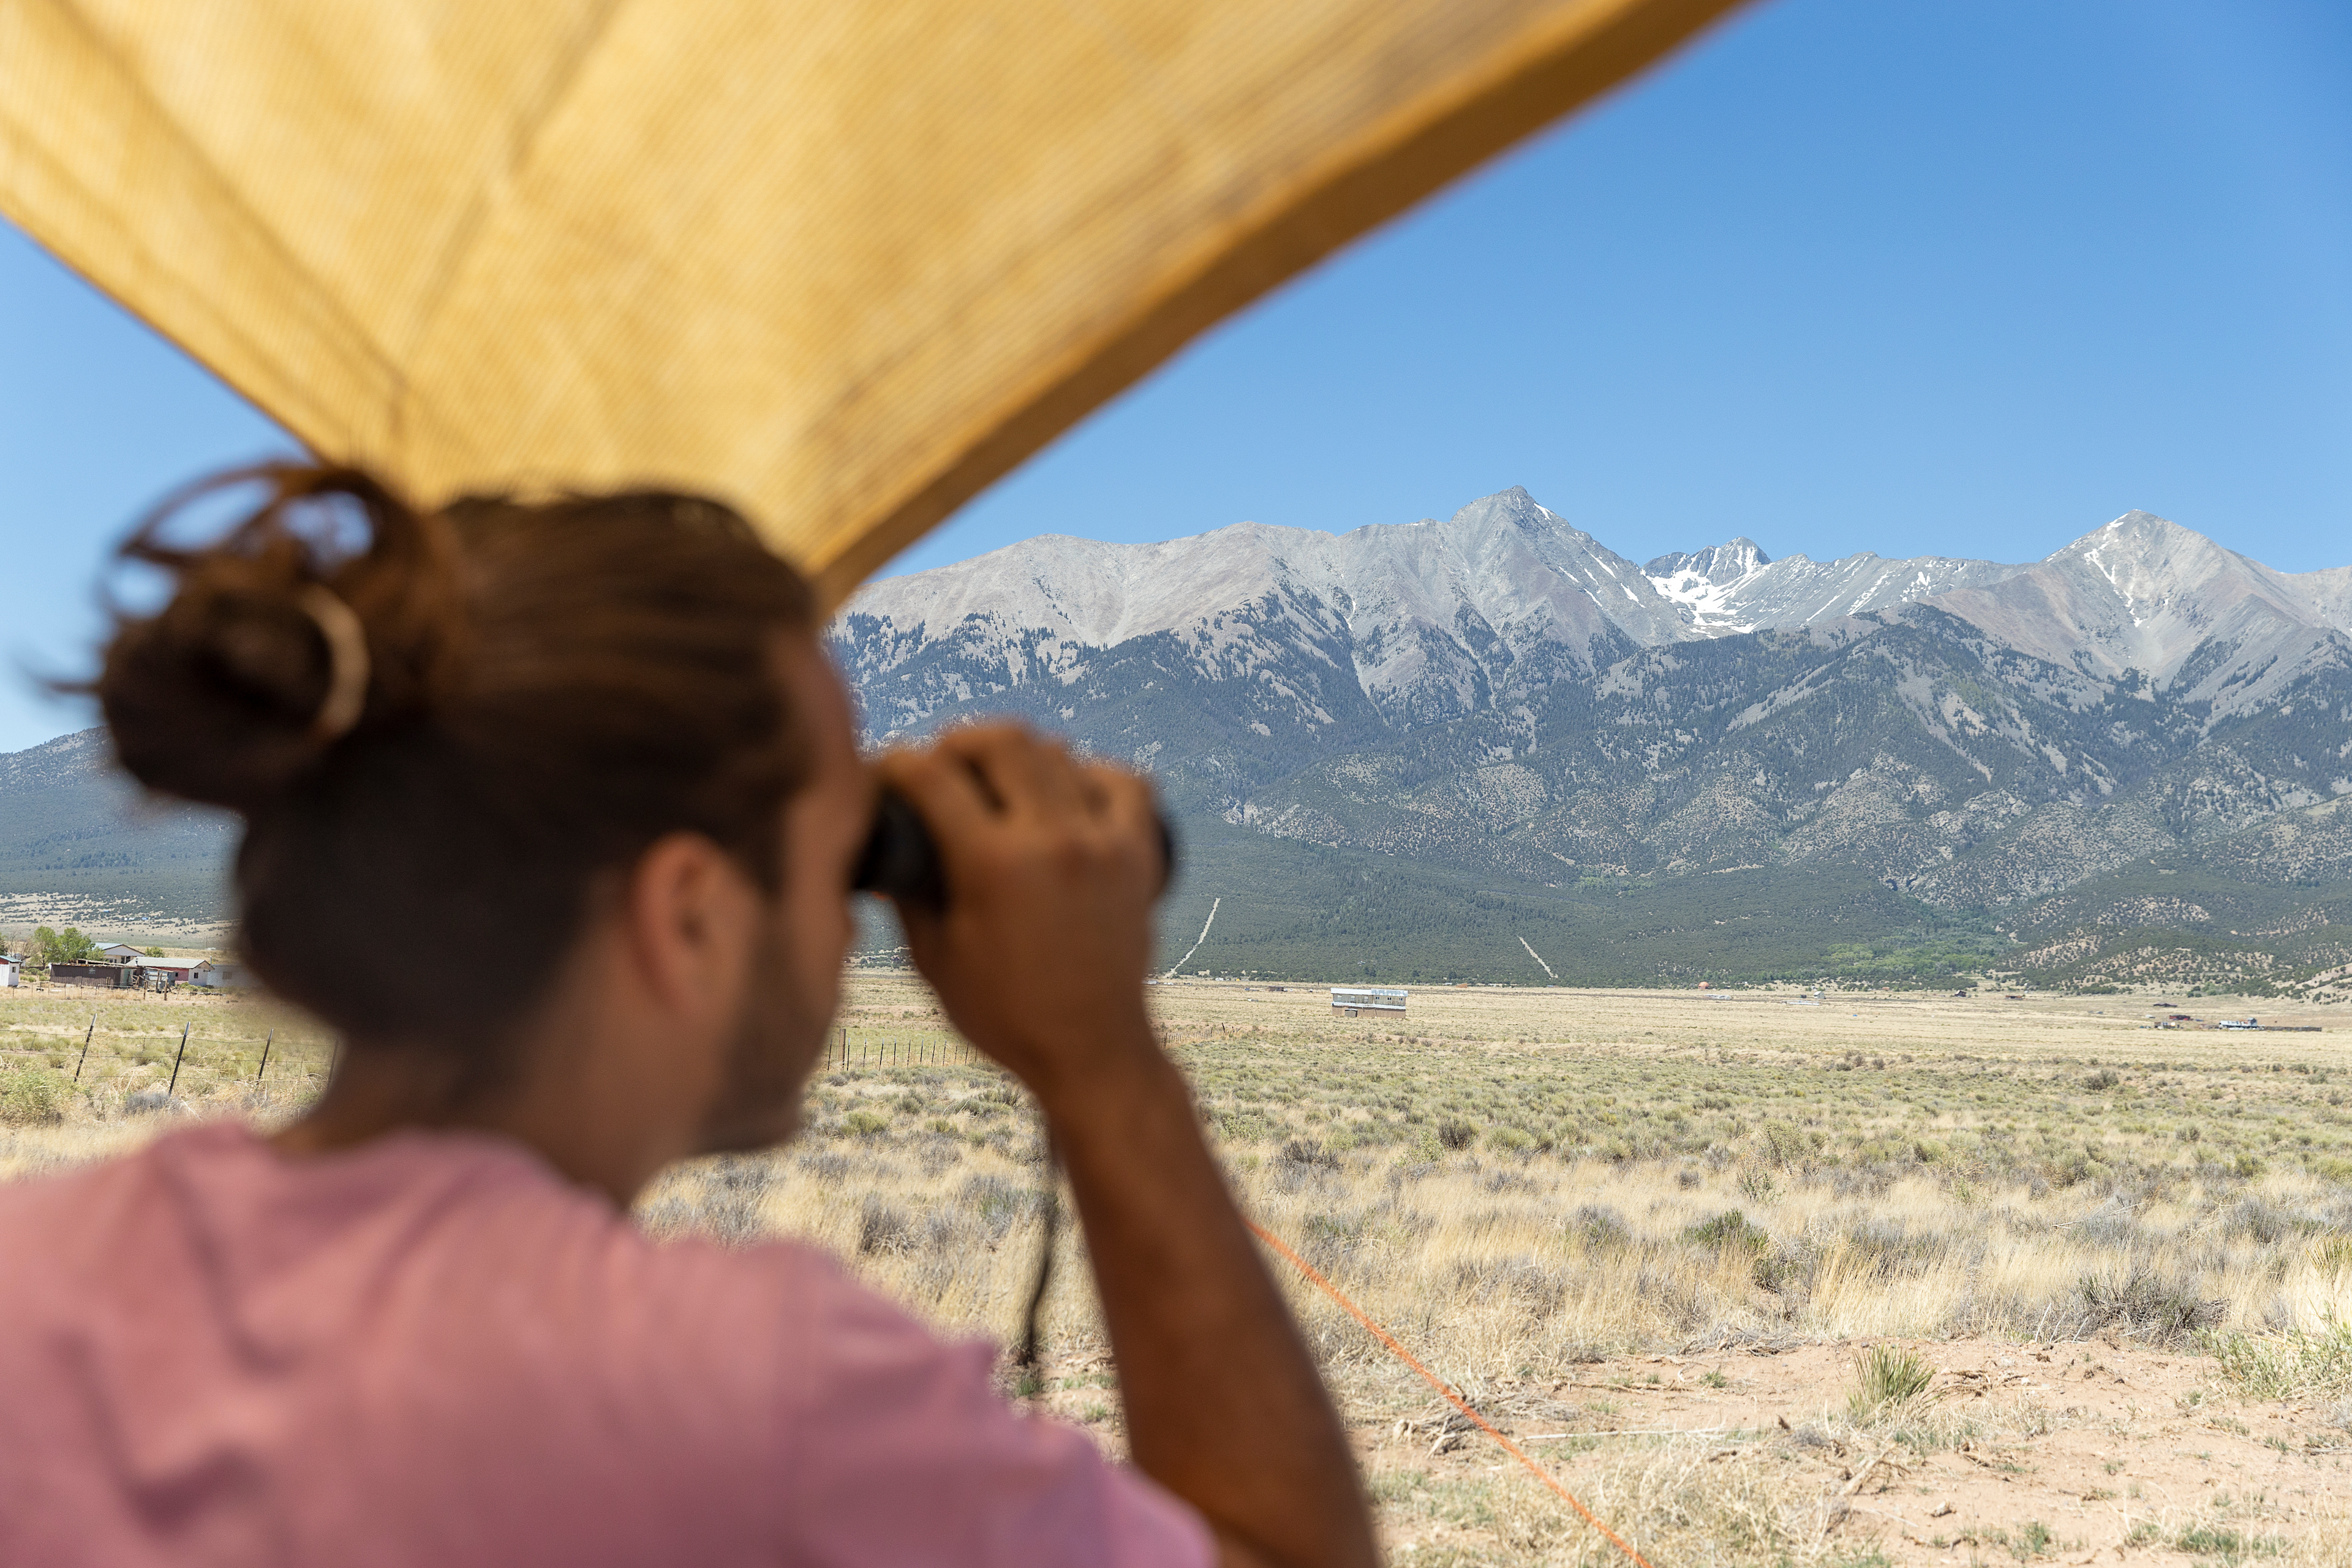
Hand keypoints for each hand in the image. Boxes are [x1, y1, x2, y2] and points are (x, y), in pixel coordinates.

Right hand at [872, 725, 1163, 1106]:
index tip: (888, 772)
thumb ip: (907, 894)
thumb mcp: (934, 959)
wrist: (1092, 1052)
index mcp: (992, 864)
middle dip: (960, 743)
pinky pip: (1123, 781)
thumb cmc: (1005, 1016)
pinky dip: (1091, 775)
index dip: (898, 764)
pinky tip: (1067, 795)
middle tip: (942, 768)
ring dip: (1019, 756)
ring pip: (1058, 753)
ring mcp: (1104, 841)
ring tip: (998, 783)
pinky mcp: (1140, 854)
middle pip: (1002, 741)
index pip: (932, 776)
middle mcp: (1052, 839)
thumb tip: (883, 846)